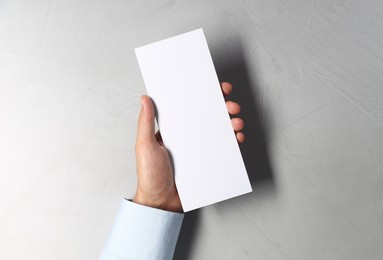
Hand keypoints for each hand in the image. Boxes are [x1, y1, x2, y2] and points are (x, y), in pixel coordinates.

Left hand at [133, 82, 244, 211]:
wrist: (160, 202)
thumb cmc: (149, 175)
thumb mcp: (144, 146)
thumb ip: (146, 123)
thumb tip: (145, 98)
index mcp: (171, 129)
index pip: (188, 106)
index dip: (201, 94)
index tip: (214, 87)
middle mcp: (185, 135)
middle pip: (207, 115)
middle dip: (222, 107)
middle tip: (231, 105)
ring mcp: (197, 148)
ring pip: (217, 129)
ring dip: (230, 122)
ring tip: (236, 122)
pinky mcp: (205, 160)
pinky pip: (221, 148)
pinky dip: (231, 142)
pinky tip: (236, 139)